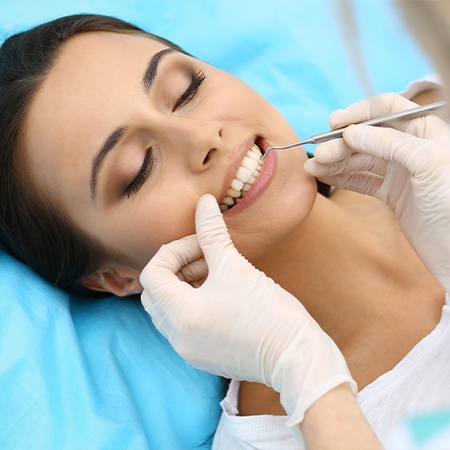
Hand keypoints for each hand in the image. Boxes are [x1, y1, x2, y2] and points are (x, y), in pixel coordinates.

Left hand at [140, 194, 355, 432]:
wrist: (296, 356)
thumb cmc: (267, 311)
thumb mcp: (235, 267)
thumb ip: (212, 232)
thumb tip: (204, 202)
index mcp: (179, 314)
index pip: (152, 274)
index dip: (174, 251)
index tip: (201, 244)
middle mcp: (177, 336)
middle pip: (156, 293)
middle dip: (177, 268)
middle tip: (205, 256)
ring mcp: (189, 350)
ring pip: (169, 310)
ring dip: (185, 286)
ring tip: (215, 272)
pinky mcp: (203, 356)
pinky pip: (184, 325)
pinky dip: (193, 304)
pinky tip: (220, 294)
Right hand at [304, 93, 449, 292]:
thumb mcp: (429, 162)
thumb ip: (391, 143)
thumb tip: (353, 132)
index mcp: (427, 131)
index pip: (388, 110)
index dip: (360, 113)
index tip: (335, 122)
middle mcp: (412, 148)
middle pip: (368, 137)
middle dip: (341, 144)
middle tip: (319, 154)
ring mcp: (400, 173)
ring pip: (361, 160)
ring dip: (335, 162)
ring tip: (313, 167)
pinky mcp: (391, 195)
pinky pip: (362, 181)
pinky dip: (342, 178)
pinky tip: (324, 175)